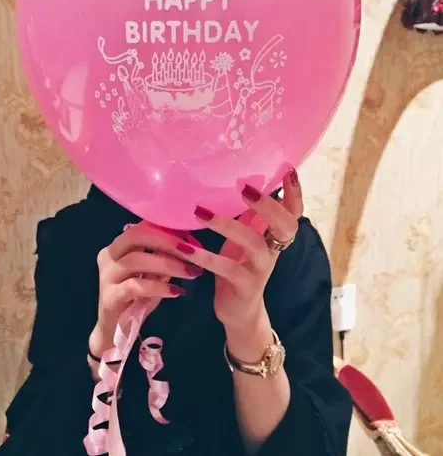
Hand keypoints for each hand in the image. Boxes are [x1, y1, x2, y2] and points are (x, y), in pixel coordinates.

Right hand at [89, 223, 202, 363]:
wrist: (116, 330)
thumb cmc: (137, 297)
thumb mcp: (153, 273)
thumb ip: (164, 257)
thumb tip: (189, 242)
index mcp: (118, 246)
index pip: (141, 227)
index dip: (166, 228)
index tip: (190, 235)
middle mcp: (109, 257)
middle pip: (135, 236)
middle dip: (166, 241)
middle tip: (191, 251)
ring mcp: (106, 276)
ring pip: (135, 260)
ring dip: (167, 264)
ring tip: (190, 272)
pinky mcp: (110, 297)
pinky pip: (134, 286)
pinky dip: (158, 287)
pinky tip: (176, 291)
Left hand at [183, 169, 303, 333]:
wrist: (239, 312)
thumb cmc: (238, 269)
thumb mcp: (243, 241)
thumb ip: (247, 218)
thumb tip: (239, 184)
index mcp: (273, 237)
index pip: (293, 213)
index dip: (295, 193)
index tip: (288, 170)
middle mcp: (272, 251)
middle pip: (285, 226)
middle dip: (268, 205)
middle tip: (245, 188)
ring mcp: (261, 269)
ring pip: (253, 244)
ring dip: (226, 225)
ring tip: (200, 212)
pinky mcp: (245, 286)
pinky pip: (227, 269)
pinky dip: (205, 257)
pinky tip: (185, 247)